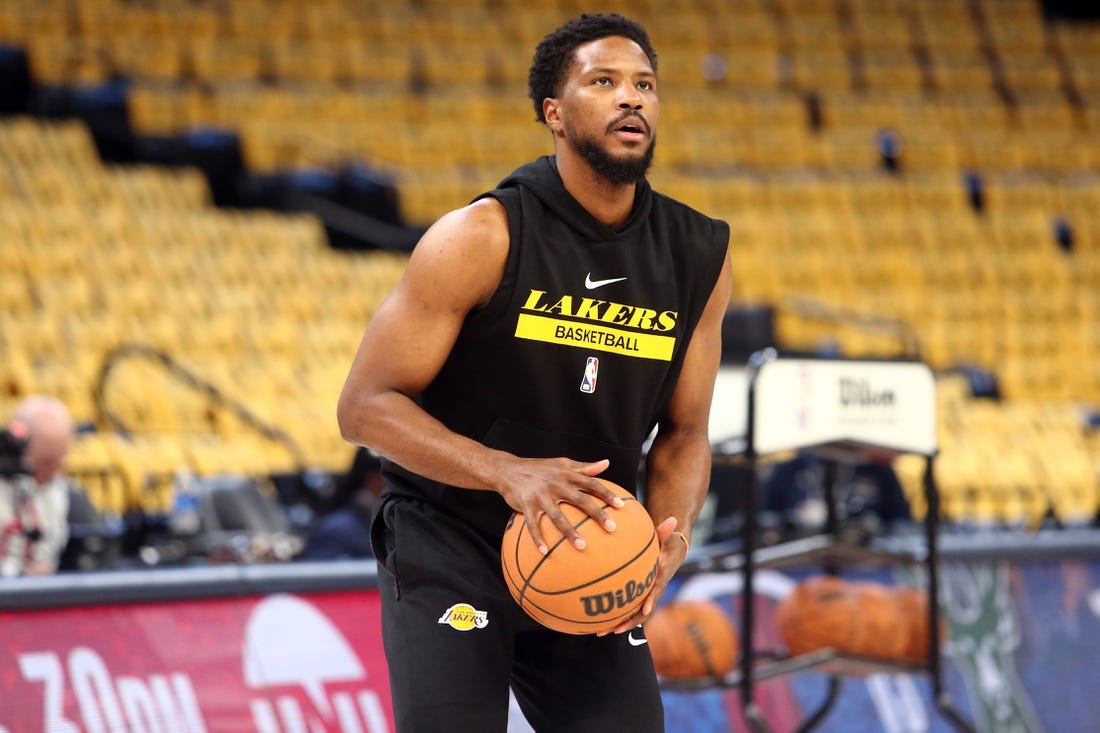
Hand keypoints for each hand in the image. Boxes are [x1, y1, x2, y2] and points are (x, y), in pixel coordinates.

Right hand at [496, 457, 623, 553]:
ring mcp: (540, 496)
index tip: (621, 506)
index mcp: (566, 474)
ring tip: (583, 547)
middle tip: (612, 528)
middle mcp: (556, 484)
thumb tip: (606, 463)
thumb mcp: (561, 463)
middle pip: (580, 500)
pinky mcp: (526, 506)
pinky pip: (533, 525)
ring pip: (558, 517)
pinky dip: (538, 539)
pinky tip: (545, 553)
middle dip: (597, 514)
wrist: (507, 469)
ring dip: (570, 532)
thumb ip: (584, 466)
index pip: (591, 483)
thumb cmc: (539, 468)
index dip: (607, 494)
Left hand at [598, 516, 686, 634]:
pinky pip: (624, 610)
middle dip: (630, 622)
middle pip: (643, 613)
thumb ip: (665, 531)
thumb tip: (672, 518)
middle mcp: (653, 592)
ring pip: (632, 616)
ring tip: (599, 632)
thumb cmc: (665, 545)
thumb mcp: (666, 538)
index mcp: (660, 580)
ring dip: (617, 625)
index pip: (656, 592)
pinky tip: (594, 622)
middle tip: (616, 629)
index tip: (645, 609)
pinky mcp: (636, 598)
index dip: (651, 601)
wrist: (670, 557)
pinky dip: (612, 617)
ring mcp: (645, 597)